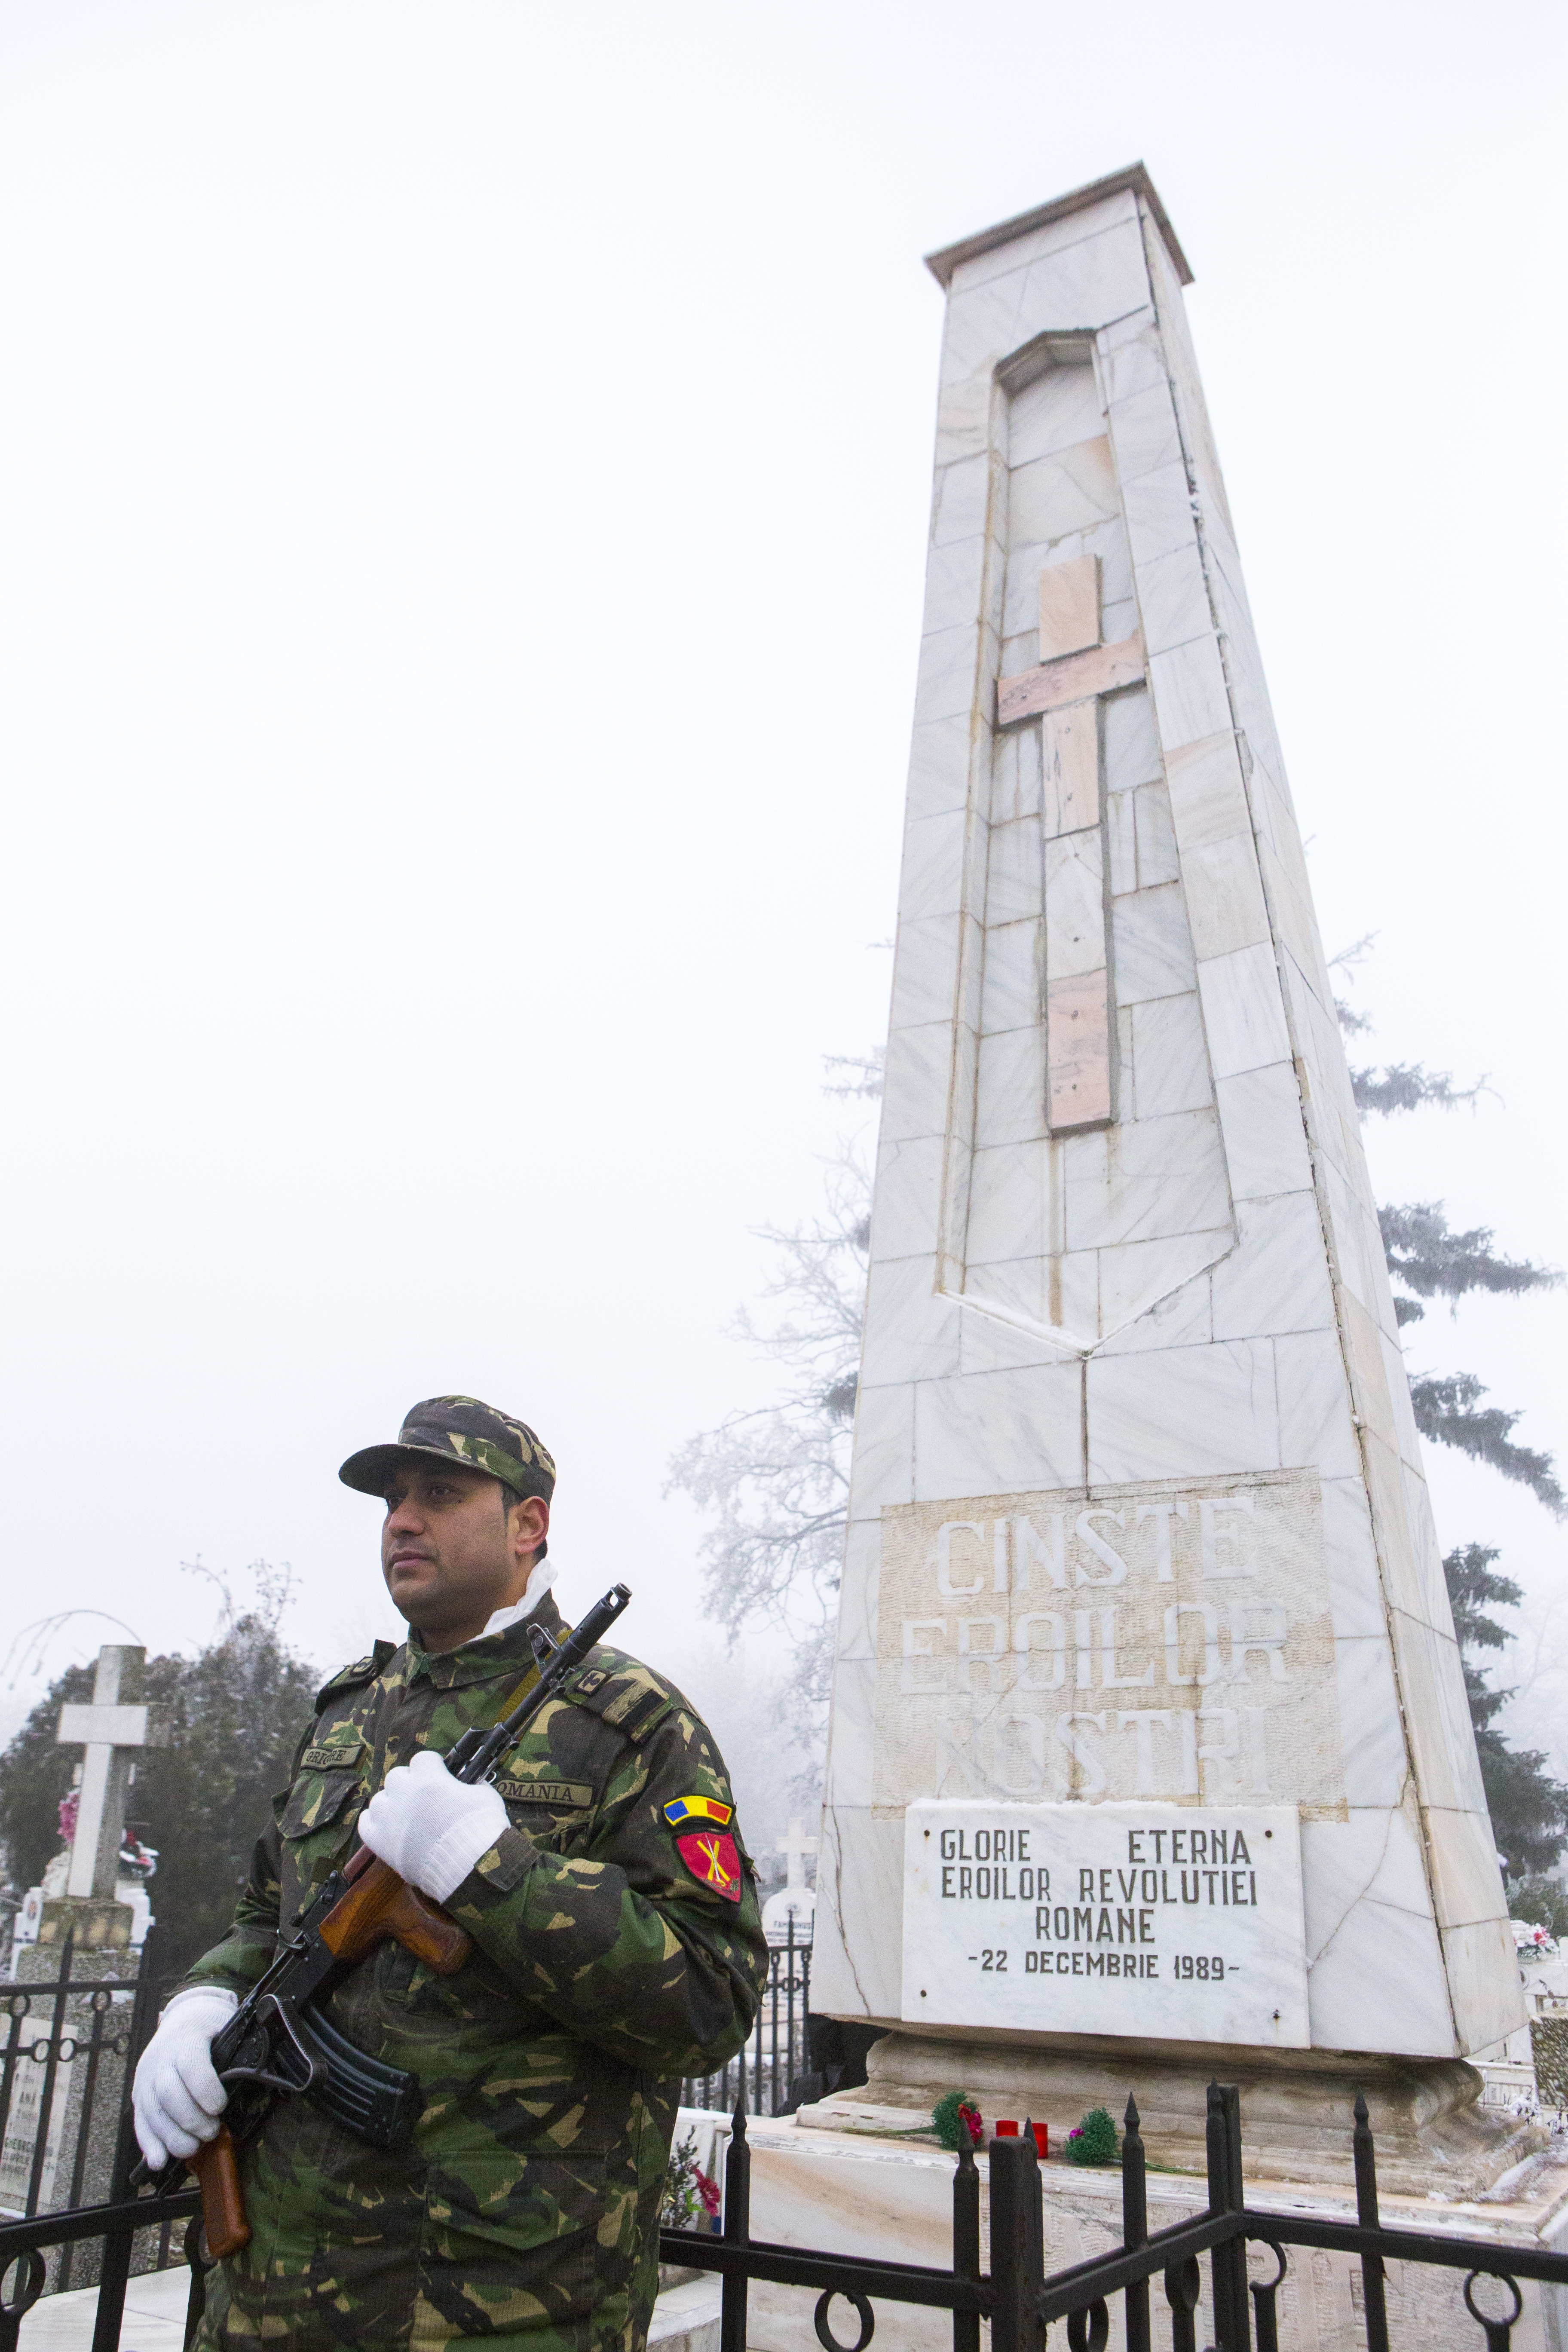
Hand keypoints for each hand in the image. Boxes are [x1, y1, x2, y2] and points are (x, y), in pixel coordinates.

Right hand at [132, 1986, 238, 2168]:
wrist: (182, 2018)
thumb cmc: (210, 2030)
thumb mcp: (227, 2032)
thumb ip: (233, 2057)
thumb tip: (248, 2086)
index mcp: (187, 2040)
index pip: (192, 2066)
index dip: (206, 2089)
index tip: (220, 2107)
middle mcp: (162, 2059)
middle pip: (169, 2094)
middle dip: (191, 2119)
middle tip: (210, 2132)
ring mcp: (146, 2078)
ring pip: (153, 2111)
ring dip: (172, 2136)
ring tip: (191, 2148)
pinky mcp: (139, 2094)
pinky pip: (140, 2121)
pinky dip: (148, 2144)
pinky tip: (159, 2161)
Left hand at [359, 1748, 508, 1902]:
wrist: (467, 1867)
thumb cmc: (480, 1829)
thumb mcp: (485, 1796)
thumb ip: (473, 1785)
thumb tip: (472, 1783)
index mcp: (429, 1779)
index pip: (422, 1759)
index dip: (433, 1767)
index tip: (440, 1775)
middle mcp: (405, 1793)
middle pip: (397, 1776)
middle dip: (410, 1783)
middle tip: (424, 1798)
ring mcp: (389, 1817)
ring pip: (379, 1799)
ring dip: (392, 1803)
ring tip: (407, 1816)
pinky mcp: (380, 1841)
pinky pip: (365, 1823)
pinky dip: (375, 1822)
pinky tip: (387, 1826)